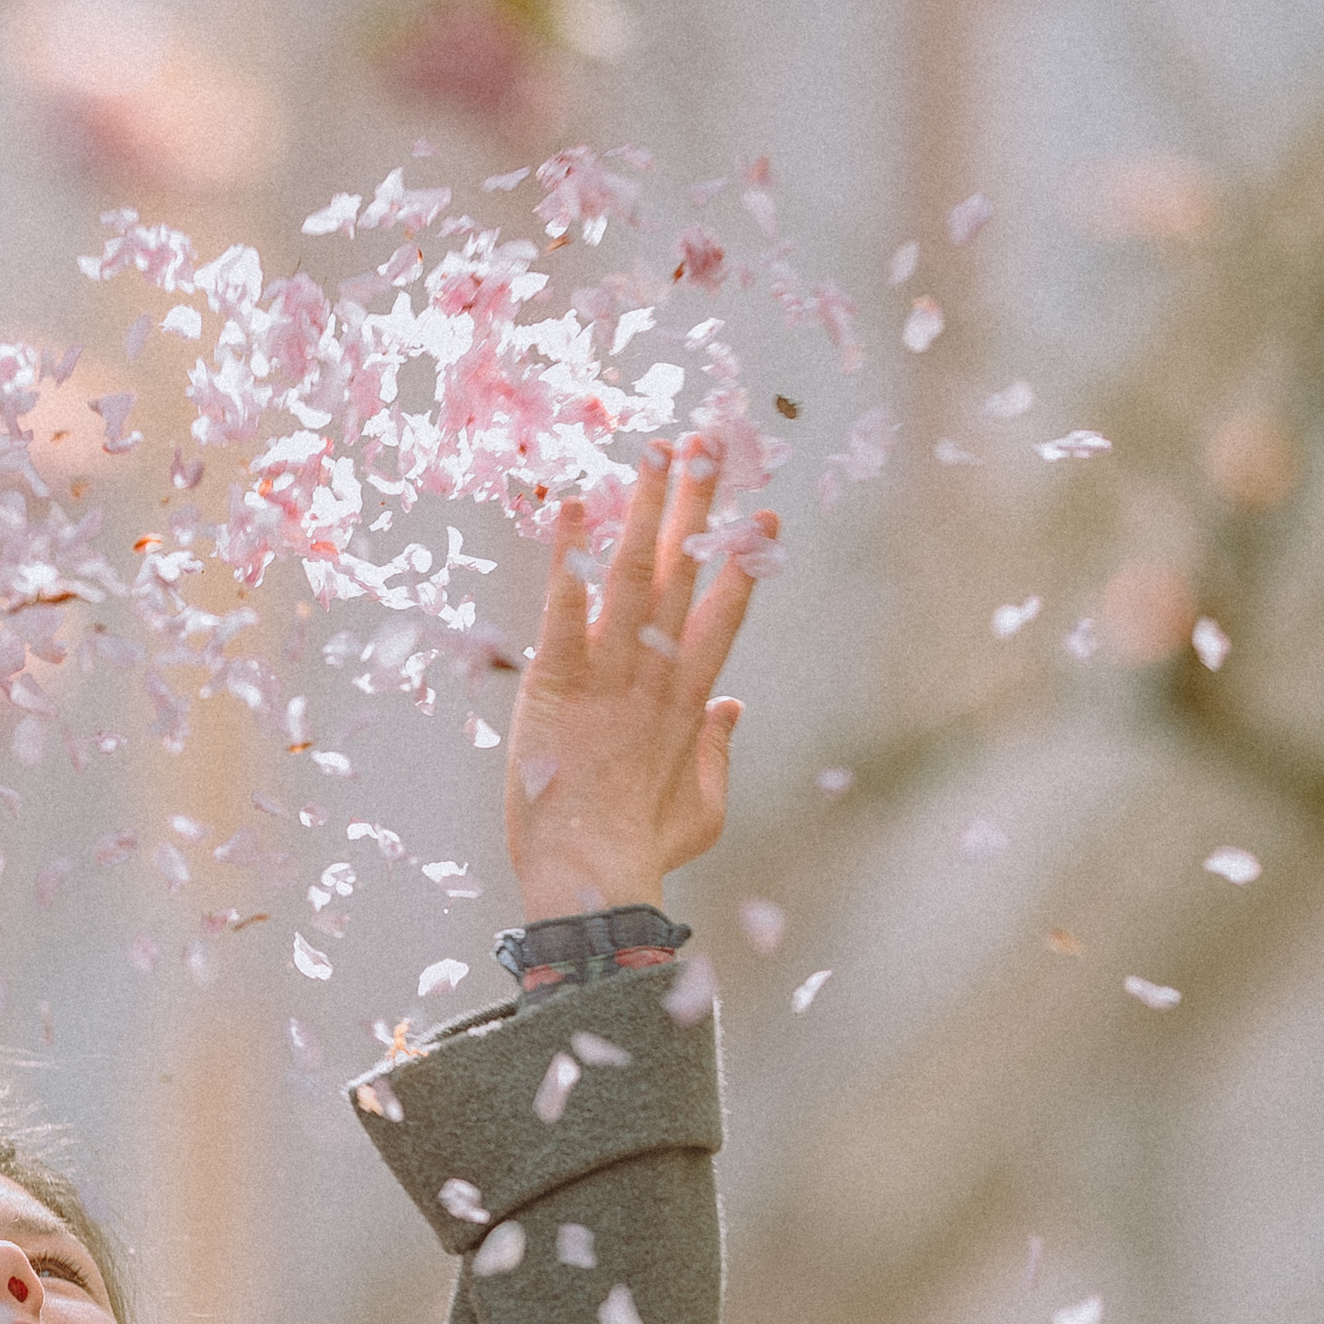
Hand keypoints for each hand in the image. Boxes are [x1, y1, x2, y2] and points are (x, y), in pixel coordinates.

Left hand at [503, 435, 775, 919]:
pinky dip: (568, 558)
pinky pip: (564, 609)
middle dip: (700, 507)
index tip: (765, 515)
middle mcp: (656, 676)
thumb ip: (717, 753)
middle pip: (685, 574)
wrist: (593, 879)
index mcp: (690, 702)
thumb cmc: (643, 853)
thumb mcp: (700, 807)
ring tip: (658, 451)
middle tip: (713, 444)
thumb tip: (732, 706)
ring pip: (635, 575)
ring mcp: (610, 676)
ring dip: (646, 509)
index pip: (724, 615)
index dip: (743, 563)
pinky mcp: (558, 683)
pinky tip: (569, 507)